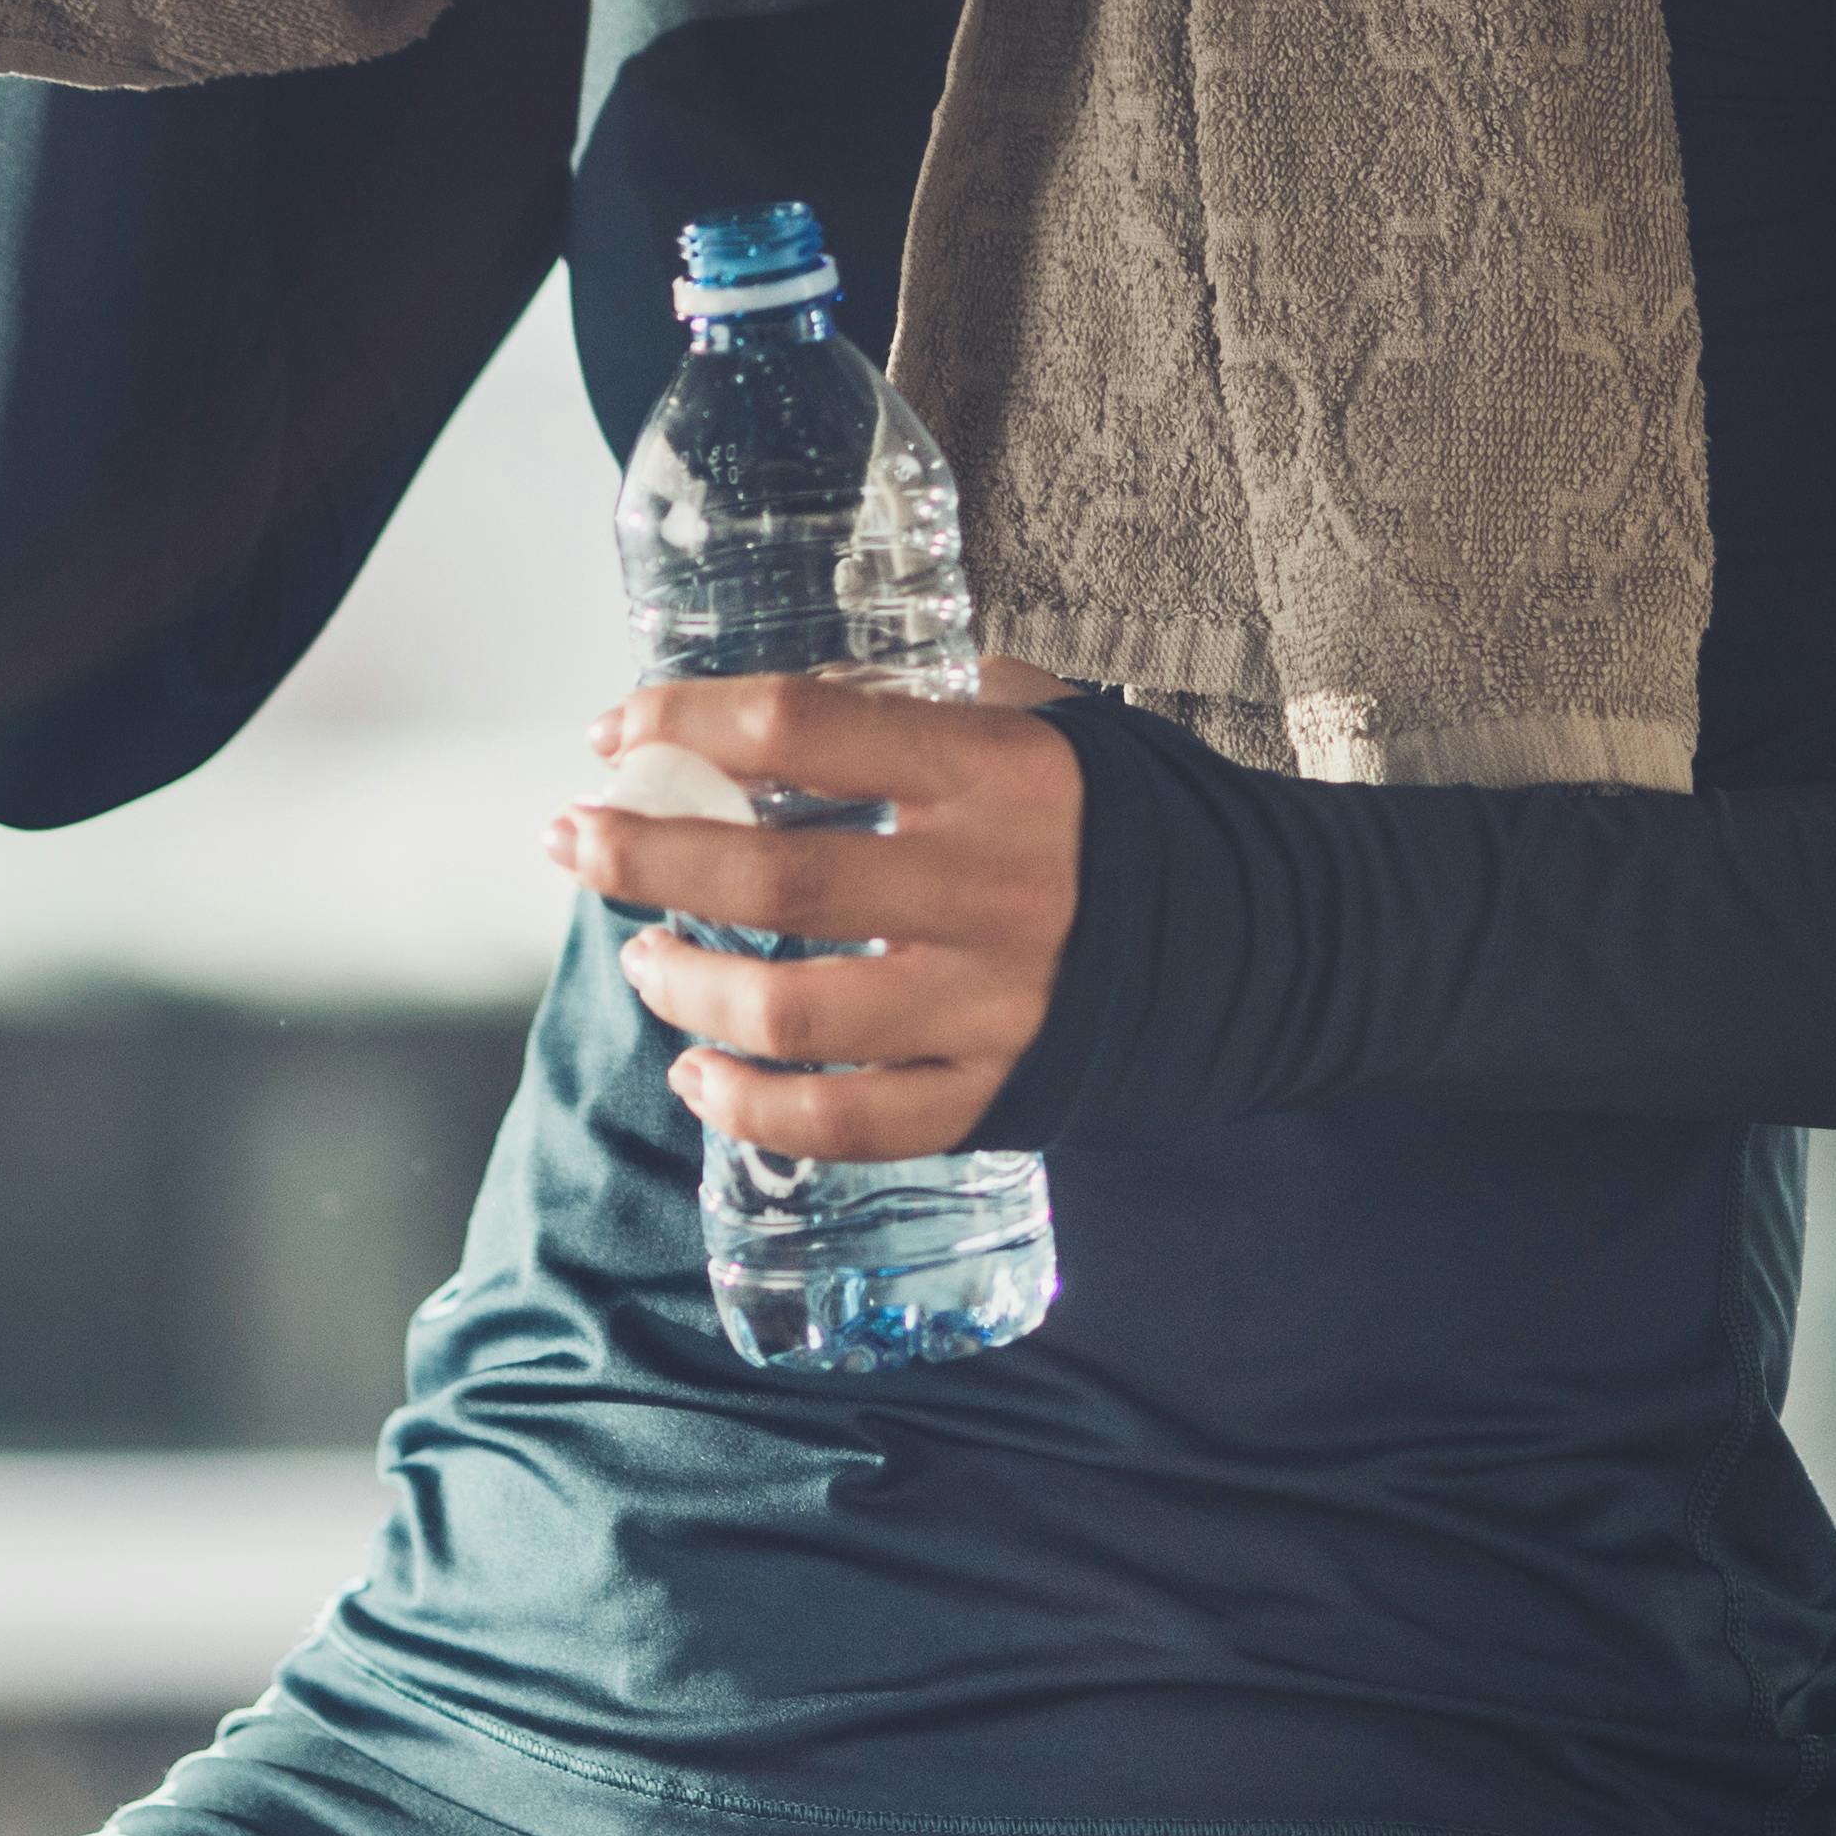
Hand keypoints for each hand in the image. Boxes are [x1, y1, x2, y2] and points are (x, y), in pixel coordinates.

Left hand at [543, 670, 1085, 1163]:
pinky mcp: (995, 1094)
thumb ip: (903, 713)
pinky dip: (752, 1110)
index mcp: (993, 771)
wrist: (1261, 940)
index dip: (686, 724)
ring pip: (795, 1014)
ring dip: (686, 989)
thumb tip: (744, 717)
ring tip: (642, 961)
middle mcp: (987, 888)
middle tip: (574, 841)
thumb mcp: (1033, 724)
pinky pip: (850, 1122)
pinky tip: (695, 1077)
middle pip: (774, 879)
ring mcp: (991, 1003)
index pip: (804, 727)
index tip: (614, 732)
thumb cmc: (1110, 817)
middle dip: (644, 858)